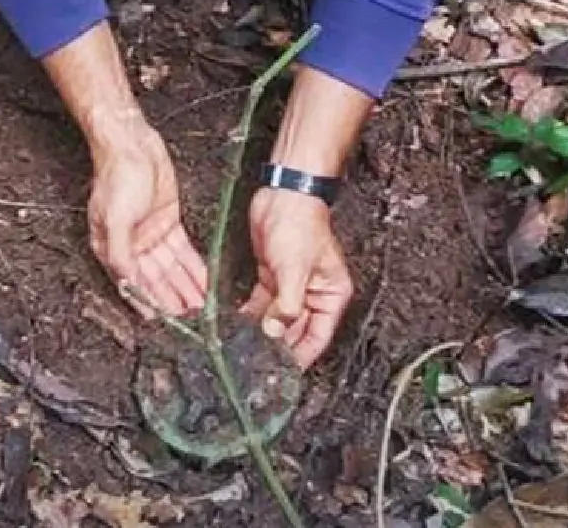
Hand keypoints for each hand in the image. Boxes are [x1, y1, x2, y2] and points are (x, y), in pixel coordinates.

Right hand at [88, 125, 207, 318]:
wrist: (131, 143)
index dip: (148, 301)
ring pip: (171, 268)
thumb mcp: (113, 219)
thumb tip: (126, 282)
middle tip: (191, 316)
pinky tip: (203, 279)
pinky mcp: (168, 221)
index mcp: (111, 247)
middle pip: (155, 279)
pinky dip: (193, 266)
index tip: (164, 319)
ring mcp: (151, 234)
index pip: (132, 283)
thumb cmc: (116, 176)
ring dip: (185, 286)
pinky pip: (183, 251)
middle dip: (172, 298)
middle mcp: (131, 244)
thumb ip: (119, 254)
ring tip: (201, 304)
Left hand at [241, 188, 353, 368]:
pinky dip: (251, 315)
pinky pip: (262, 304)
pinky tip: (236, 326)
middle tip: (256, 364)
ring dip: (261, 333)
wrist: (284, 194)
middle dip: (278, 346)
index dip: (301, 356)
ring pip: (276, 320)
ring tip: (243, 350)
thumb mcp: (295, 270)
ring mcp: (291, 287)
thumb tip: (275, 334)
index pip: (317, 338)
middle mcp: (313, 295)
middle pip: (296, 332)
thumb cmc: (301, 225)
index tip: (281, 373)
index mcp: (331, 296)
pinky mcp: (272, 277)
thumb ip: (287, 306)